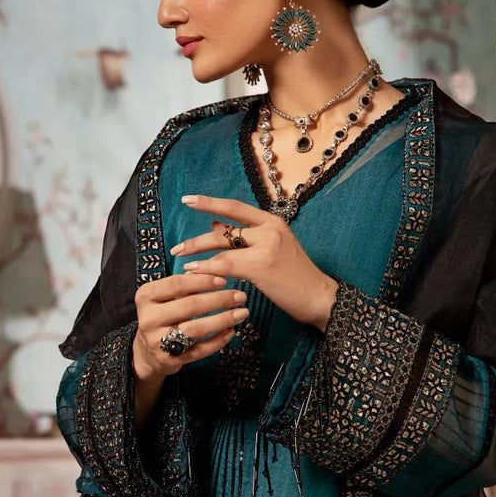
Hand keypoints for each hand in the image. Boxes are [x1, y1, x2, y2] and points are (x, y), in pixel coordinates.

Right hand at [132, 272, 249, 380]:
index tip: (224, 280)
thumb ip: (185, 285)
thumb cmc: (163, 316)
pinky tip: (231, 331)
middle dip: (219, 299)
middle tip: (240, 296)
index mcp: (146, 296)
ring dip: (223, 320)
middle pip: (190, 306)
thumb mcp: (166, 297)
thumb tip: (215, 271)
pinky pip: (200, 350)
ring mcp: (157, 341)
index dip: (202, 281)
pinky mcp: (169, 360)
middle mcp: (148, 318)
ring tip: (242, 313)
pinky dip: (218, 340)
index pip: (177, 284)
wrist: (148, 352)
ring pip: (196, 329)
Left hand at [170, 195, 337, 331]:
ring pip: (222, 245)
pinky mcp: (262, 265)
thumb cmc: (295, 276)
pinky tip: (194, 271)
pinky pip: (226, 264)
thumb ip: (245, 236)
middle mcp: (269, 228)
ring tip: (181, 259)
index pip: (234, 206)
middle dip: (197, 239)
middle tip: (177, 247)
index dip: (209, 202)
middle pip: (224, 228)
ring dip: (198, 253)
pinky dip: (207, 267)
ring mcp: (266, 245)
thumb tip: (214, 225)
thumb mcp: (272, 248)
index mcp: (272, 221)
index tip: (187, 200)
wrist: (318, 296)